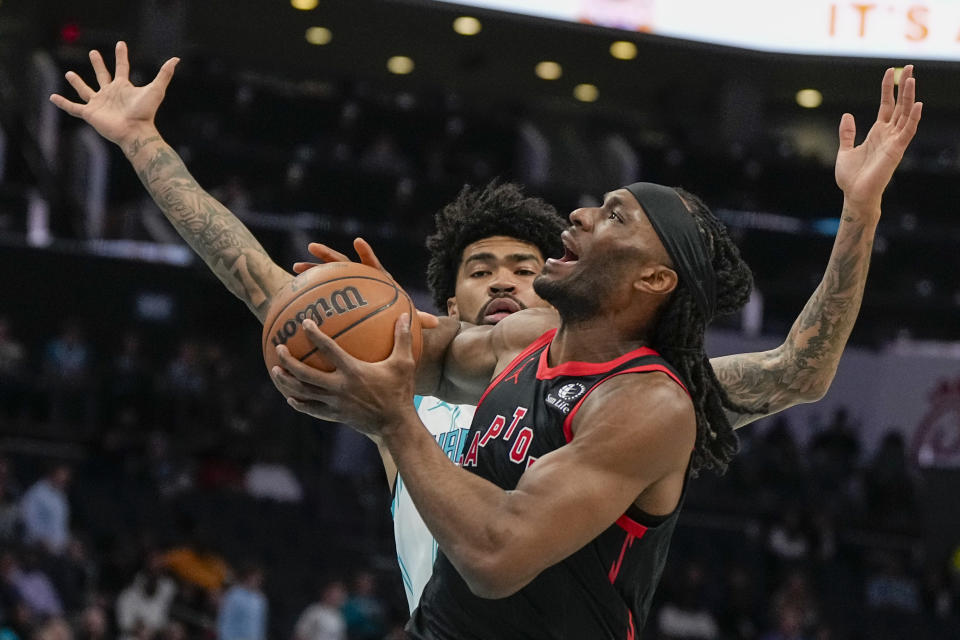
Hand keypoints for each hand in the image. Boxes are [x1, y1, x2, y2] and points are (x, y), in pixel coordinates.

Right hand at [49, 41, 178, 147]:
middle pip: (102, 75)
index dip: (121, 56)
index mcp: (123, 87)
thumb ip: (164, 74)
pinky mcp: (90, 113)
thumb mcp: (156, 90)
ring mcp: (99, 103)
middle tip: (94, 53)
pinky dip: (63, 104)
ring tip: (68, 74)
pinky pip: (74, 108)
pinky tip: (53, 98)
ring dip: (77, 83)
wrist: (135, 131)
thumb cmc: (146, 112)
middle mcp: (110, 93)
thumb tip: (176, 59)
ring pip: (86, 90)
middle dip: (98, 64)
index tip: (121, 44)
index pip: (122, 67)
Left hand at [270, 314, 417, 433]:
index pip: (328, 349)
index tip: (304, 323)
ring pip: (303, 392)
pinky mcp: (335, 416)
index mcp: (353, 371)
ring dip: (286, 382)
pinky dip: (299, 403)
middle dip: (288, 361)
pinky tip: (290, 398)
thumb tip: (405, 315)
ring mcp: (335, 403)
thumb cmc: (400, 392)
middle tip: (279, 348)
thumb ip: (403, 338)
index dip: (315, 335)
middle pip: (305, 374)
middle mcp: (339, 387)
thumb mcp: (404, 363)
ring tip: (275, 371)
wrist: (396, 425)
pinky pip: (312, 409)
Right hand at [294, 237, 438, 328]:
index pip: (372, 265)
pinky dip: (306, 295)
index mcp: (377, 280)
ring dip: (311, 270)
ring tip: (295, 268)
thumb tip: (435, 324)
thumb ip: (418, 320)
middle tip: (312, 248)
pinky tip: (290, 297)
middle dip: (328, 255)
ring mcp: (345, 289)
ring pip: (326, 276)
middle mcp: (359, 280)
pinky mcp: (336, 298)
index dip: (366, 254)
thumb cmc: (396, 318)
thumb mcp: (407, 320)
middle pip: (342, 263)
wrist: (384, 324)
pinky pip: (319, 296)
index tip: (358, 241)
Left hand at [835, 65, 922, 216]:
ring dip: (909, 97)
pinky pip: (908, 132)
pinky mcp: (896, 151)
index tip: (889, 71)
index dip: (888, 89)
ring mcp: (894, 141)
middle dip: (904, 86)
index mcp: (877, 132)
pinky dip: (913, 118)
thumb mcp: (845, 151)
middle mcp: (888, 134)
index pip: (886, 105)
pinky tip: (917, 104)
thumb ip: (847, 133)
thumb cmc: (851, 177)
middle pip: (899, 105)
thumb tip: (847, 115)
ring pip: (905, 114)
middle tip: (909, 67)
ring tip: (912, 79)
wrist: (854, 194)